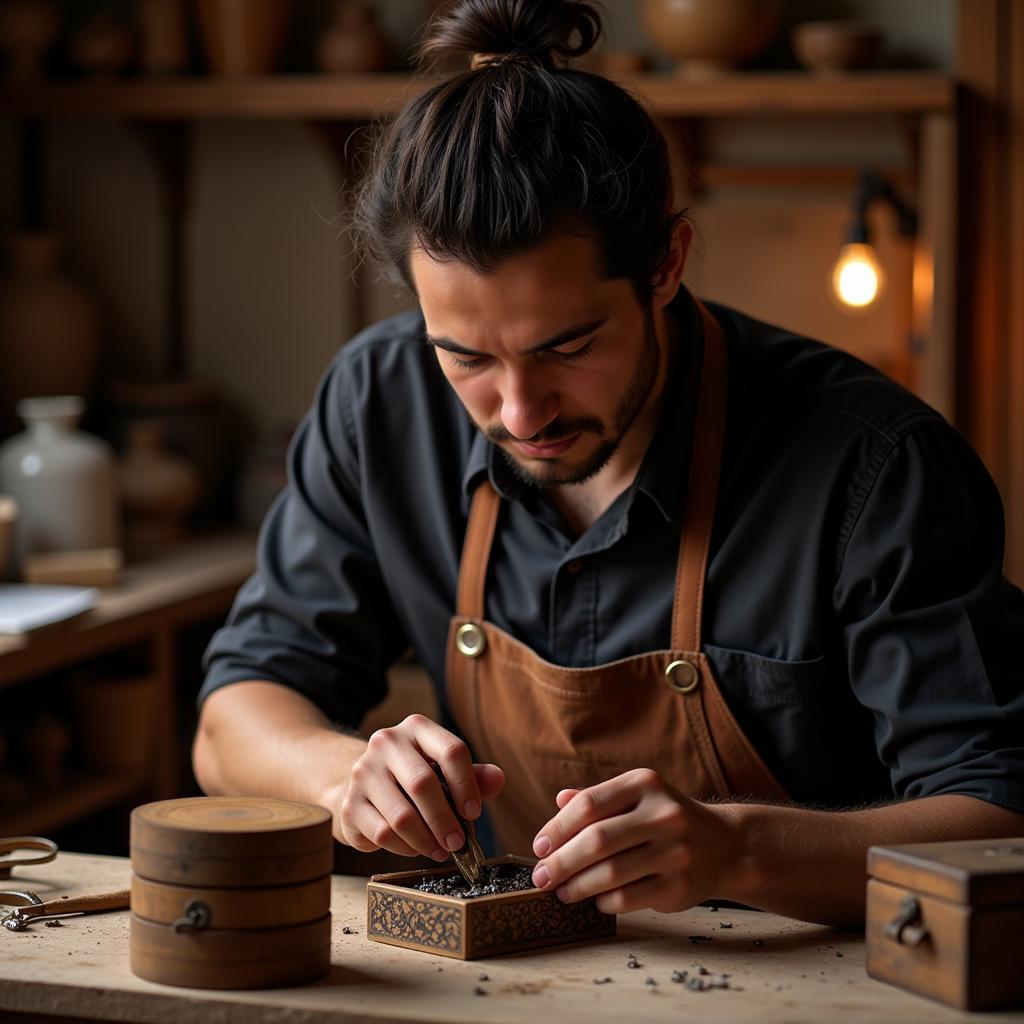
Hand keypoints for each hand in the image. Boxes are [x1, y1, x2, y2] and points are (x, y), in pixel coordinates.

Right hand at [335, 714, 503, 859]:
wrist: (364, 787)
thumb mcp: (444, 769)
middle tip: (458, 843)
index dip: (467, 785)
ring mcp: (363, 772)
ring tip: (440, 850)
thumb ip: (473, 775)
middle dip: (445, 820)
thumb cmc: (414, 777)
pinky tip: (415, 848)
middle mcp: (386, 742)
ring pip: (402, 816)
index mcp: (416, 728)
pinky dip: (405, 848)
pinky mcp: (349, 804)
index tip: (474, 814)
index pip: (451, 750)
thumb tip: (498, 779)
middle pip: (423, 784)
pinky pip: (383, 834)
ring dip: (427, 840)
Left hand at [529, 768, 746, 914]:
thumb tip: (559, 802)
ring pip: (611, 873)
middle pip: (596, 840)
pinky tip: (595, 899)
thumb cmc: (665, 819)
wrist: (723, 845)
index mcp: (644, 784)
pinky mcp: (680, 885)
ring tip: (561, 891)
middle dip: (560, 862)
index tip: (539, 847)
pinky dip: (604, 901)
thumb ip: (598, 799)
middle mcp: (662, 814)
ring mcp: (675, 851)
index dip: (557, 828)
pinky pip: (629, 897)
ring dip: (577, 886)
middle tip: (540, 877)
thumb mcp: (636, 797)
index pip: (589, 804)